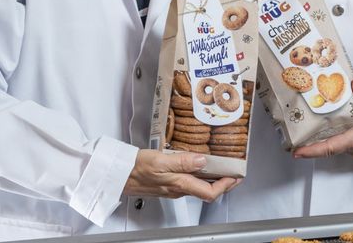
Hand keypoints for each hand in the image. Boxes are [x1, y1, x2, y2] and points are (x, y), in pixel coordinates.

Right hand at [124, 149, 238, 200]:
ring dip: (212, 178)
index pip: (210, 193)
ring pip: (198, 186)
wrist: (117, 174)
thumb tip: (202, 160)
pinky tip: (198, 164)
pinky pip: (188, 182)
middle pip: (207, 191)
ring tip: (221, 166)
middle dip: (224, 183)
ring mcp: (172, 187)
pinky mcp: (166, 183)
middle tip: (234, 173)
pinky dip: (199, 175)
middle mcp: (178, 189)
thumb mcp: (160, 160)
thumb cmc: (135, 168)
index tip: (236, 176)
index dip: (226, 186)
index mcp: (179, 184)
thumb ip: (182, 161)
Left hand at [294, 79, 352, 160]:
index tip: (297, 152)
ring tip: (317, 124)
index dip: (311, 151)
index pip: (329, 148)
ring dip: (329, 138)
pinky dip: (341, 137)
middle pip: (330, 146)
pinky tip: (341, 125)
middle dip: (315, 141)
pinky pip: (349, 145)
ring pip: (340, 145)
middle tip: (300, 132)